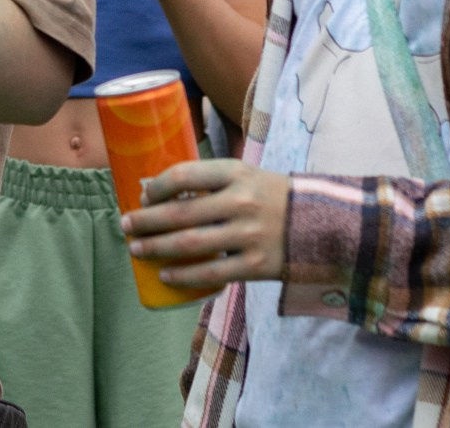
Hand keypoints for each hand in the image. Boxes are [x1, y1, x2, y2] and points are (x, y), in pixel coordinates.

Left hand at [122, 158, 290, 291]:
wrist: (323, 225)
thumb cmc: (271, 196)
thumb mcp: (245, 175)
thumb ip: (209, 180)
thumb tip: (156, 190)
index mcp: (236, 173)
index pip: (185, 176)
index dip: (157, 187)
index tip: (142, 195)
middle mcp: (241, 201)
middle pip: (181, 213)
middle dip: (146, 221)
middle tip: (125, 225)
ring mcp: (249, 235)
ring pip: (191, 244)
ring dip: (157, 248)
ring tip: (136, 250)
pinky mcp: (257, 265)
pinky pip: (212, 273)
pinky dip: (184, 275)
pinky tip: (165, 275)